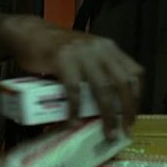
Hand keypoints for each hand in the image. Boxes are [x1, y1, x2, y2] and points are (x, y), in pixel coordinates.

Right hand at [2, 16, 142, 136]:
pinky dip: (75, 109)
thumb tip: (109, 105)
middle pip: (122, 82)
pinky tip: (73, 122)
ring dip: (106, 115)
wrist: (28, 34)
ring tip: (106, 132)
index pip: (134, 72)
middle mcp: (99, 48)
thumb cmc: (57, 47)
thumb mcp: (85, 52)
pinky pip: (74, 90)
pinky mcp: (62, 59)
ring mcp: (81, 53)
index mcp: (108, 47)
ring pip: (102, 88)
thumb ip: (97, 69)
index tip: (131, 116)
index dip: (137, 97)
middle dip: (126, 110)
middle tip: (123, 130)